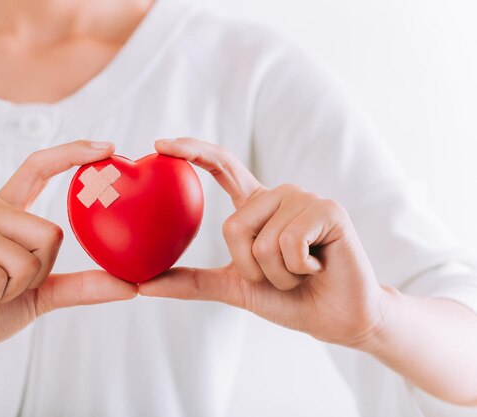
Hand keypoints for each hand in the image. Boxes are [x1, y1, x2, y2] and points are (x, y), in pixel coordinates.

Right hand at [0, 140, 136, 368]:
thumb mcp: (42, 294)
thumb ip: (82, 285)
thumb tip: (132, 285)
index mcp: (6, 212)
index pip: (38, 167)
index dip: (73, 152)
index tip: (109, 147)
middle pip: (51, 234)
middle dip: (38, 274)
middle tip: (4, 285)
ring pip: (27, 260)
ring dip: (13, 291)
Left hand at [141, 138, 385, 347]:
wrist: (336, 318)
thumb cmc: (289, 298)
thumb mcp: (233, 287)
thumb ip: (191, 281)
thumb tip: (142, 284)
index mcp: (256, 205)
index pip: (221, 166)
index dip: (193, 151)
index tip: (159, 144)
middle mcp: (278, 194)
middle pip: (233, 225)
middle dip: (250, 268)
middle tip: (280, 275)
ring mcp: (304, 199)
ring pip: (261, 239)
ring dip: (277, 273)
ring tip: (302, 271)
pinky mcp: (328, 210)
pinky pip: (288, 241)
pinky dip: (297, 269)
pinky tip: (318, 266)